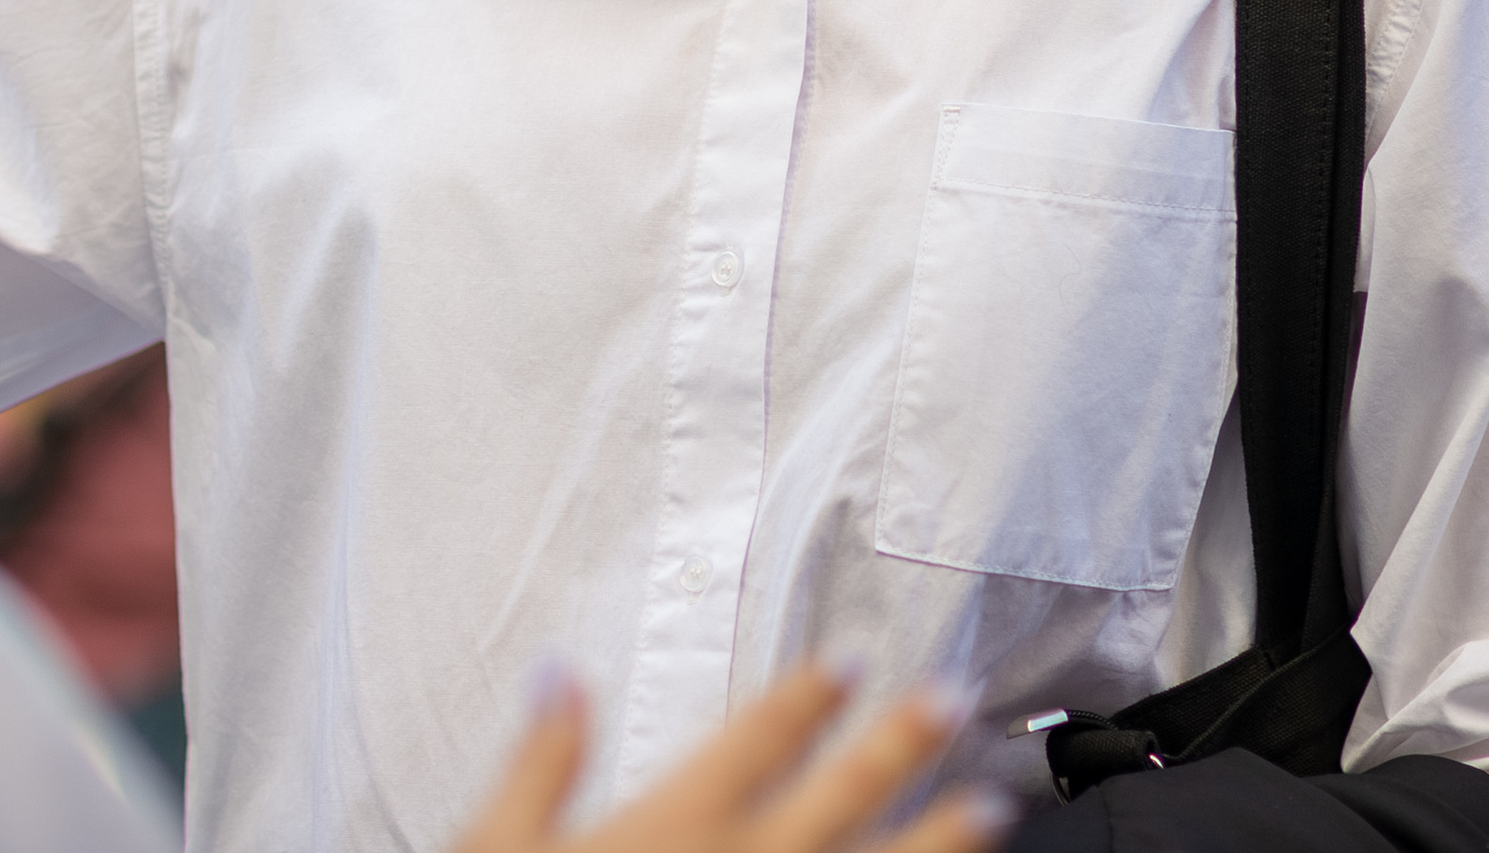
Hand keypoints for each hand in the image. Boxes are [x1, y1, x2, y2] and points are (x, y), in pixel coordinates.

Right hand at [456, 662, 1015, 852]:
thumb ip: (542, 761)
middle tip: (952, 697)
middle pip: (837, 796)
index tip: (853, 655)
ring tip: (995, 807)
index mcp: (674, 828)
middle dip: (898, 745)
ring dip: (937, 842)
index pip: (752, 742)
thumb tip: (559, 669)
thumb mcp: (494, 845)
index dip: (806, 695)